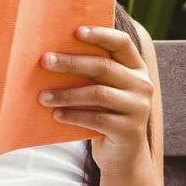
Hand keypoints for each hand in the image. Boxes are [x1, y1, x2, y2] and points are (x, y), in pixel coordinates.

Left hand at [43, 25, 155, 174]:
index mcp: (136, 69)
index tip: (76, 31)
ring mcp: (139, 108)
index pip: (122, 44)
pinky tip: (56, 115)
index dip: (101, 35)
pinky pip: (97, 118)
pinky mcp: (130, 130)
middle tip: (44, 61)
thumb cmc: (103, 113)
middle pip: (104, 67)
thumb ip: (89, 74)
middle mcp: (142, 85)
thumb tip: (48, 56)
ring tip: (42, 96)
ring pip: (99, 93)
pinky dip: (73, 115)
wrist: (121, 153)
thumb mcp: (100, 90)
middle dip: (71, 63)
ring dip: (67, 94)